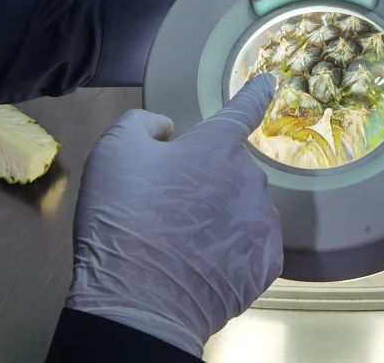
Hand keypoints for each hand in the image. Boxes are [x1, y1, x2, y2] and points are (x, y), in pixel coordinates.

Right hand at [66, 74, 282, 356]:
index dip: (256, 92)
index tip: (270, 82)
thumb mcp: (113, 151)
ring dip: (219, 217)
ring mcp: (262, 222)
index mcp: (216, 146)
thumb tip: (167, 130)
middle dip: (206, 181)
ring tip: (180, 243)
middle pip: (230, 170)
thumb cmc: (124, 219)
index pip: (243, 109)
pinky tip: (201, 264)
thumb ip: (143, 124)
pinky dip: (230, 252)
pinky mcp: (266, 263)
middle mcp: (250, 178)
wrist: (138, 301)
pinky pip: (250, 246)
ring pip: (242, 208)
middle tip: (167, 207)